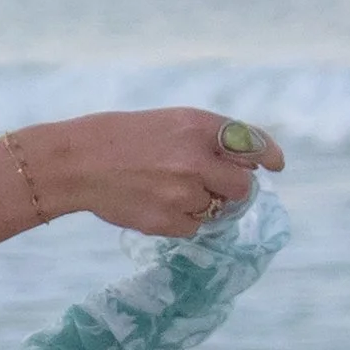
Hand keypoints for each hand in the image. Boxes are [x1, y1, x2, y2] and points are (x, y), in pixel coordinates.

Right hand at [23, 110, 285, 237]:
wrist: (75, 163)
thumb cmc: (121, 138)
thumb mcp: (170, 123)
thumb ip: (210, 139)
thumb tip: (252, 167)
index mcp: (197, 126)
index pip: (251, 144)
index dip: (267, 155)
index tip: (275, 165)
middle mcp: (195, 159)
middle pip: (243, 186)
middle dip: (232, 188)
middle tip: (209, 184)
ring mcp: (182, 192)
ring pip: (218, 210)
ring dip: (203, 204)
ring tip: (167, 190)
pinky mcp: (168, 220)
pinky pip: (193, 227)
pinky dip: (180, 219)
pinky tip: (154, 204)